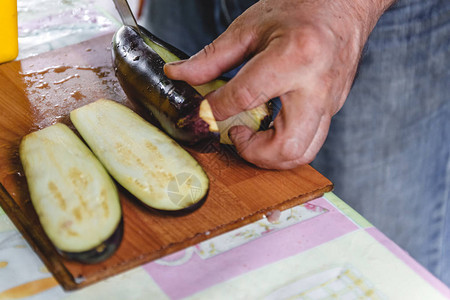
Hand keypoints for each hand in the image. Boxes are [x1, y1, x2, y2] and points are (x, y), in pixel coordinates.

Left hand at [165, 0, 392, 168]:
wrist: (346, 3)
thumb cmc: (301, 7)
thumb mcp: (250, 26)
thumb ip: (213, 57)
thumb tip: (180, 75)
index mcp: (295, 57)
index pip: (245, 97)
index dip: (215, 109)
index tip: (203, 111)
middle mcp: (317, 86)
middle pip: (286, 146)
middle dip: (251, 152)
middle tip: (234, 132)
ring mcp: (331, 102)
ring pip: (303, 153)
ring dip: (270, 155)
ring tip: (251, 134)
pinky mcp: (334, 108)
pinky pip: (310, 140)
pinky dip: (284, 143)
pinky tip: (269, 125)